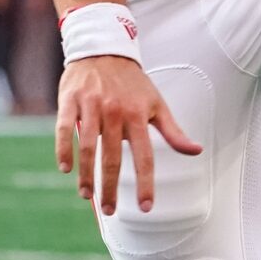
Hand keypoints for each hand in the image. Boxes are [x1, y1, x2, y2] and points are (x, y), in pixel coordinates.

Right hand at [55, 54, 200, 215]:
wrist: (103, 49)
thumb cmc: (132, 83)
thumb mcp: (156, 104)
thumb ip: (173, 131)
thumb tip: (196, 151)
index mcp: (138, 116)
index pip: (144, 157)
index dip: (145, 183)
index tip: (146, 207)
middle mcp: (115, 112)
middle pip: (112, 158)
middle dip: (110, 189)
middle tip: (111, 211)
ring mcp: (91, 106)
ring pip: (88, 148)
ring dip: (87, 176)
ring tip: (87, 196)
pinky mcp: (70, 101)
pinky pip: (65, 129)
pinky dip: (64, 150)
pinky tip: (65, 169)